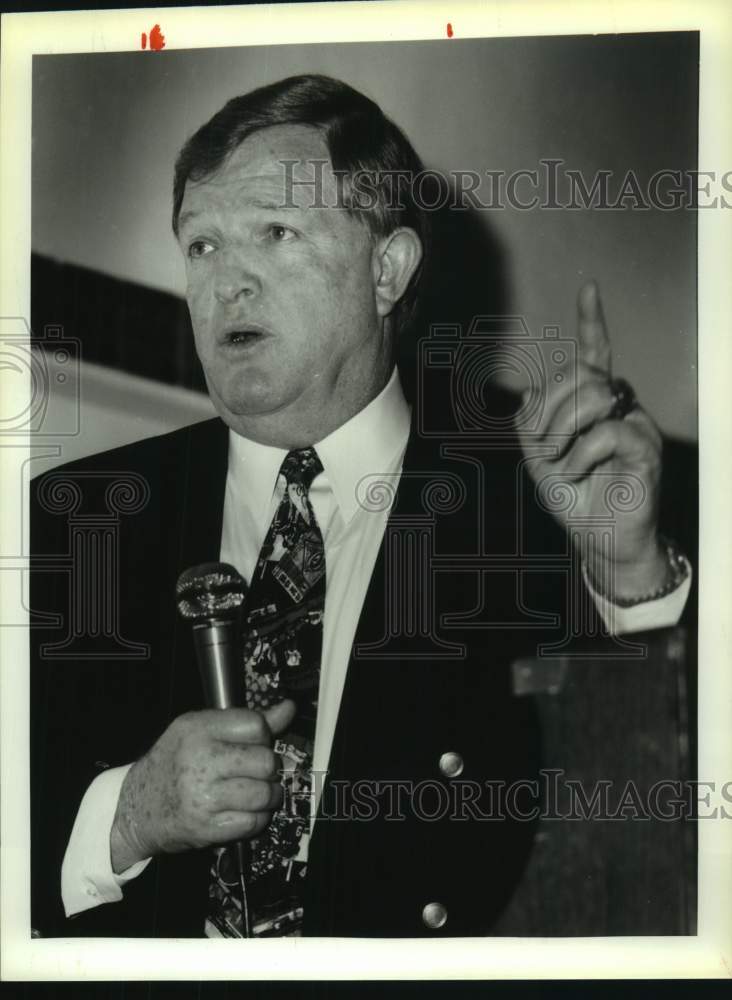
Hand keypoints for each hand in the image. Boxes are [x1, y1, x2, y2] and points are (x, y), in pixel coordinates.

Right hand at [110, 699, 295, 873]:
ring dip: (269, 796)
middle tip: (259, 772)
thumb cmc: (173, 764)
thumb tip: (287, 709)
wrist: (135, 808)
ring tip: (258, 793)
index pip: (255, 725)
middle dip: (269, 769)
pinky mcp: (207, 827)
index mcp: (197, 729)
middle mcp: (199, 760)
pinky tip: (246, 811)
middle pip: (265, 761)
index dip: (263, 737)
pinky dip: (257, 818)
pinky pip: (253, 823)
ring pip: (264, 794)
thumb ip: (246, 722)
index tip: (256, 745)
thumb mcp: (201, 731)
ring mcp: (203, 796)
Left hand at [517, 280, 666, 599]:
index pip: (594, 353)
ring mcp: (634, 423)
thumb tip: (528, 396)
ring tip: (556, 460)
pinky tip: (574, 473)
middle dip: (548, 408)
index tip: (588, 288)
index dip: (592, 321)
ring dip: (560, 430)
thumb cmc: (575, 497)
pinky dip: (578, 456)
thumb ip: (530, 425)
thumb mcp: (539, 459)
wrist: (600, 539)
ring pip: (593, 395)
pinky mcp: (645, 448)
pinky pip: (606, 433)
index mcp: (592, 402)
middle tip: (542, 448)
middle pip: (580, 374)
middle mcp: (617, 404)